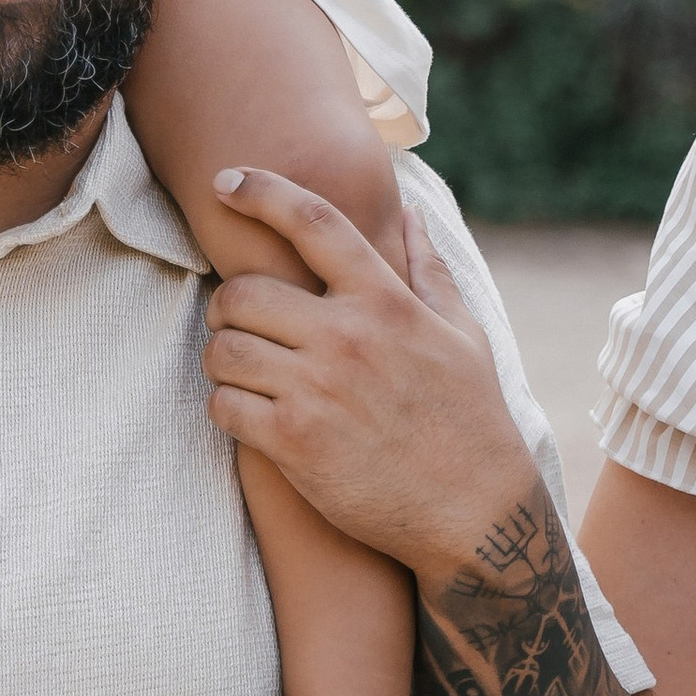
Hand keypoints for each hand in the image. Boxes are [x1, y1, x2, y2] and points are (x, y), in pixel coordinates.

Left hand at [201, 169, 539, 578]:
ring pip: (224, 350)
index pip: (312, 221)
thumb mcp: (462, 335)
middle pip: (242, 292)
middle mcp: (348, 337)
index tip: (226, 182)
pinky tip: (248, 415)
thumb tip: (411, 213)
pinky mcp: (294, 443)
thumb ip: (429, 270)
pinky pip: (224, 406)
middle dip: (227, 306)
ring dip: (221, 358)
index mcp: (386, 301)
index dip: (261, 192)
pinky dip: (226, 407)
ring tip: (240, 370)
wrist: (473, 513)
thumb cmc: (470, 419)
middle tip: (237, 322)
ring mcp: (317, 390)